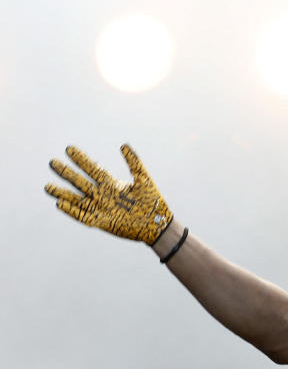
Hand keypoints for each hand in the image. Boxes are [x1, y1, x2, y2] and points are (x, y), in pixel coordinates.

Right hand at [45, 144, 171, 244]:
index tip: (69, 149)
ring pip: (77, 199)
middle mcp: (103, 195)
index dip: (82, 160)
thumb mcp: (143, 179)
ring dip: (63, 193)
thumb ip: (134, 163)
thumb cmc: (153, 202)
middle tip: (53, 162)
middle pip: (81, 182)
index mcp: (112, 184)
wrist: (158, 224)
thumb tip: (123, 145)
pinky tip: (59, 204)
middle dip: (67, 173)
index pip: (93, 169)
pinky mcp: (102, 222)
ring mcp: (101, 209)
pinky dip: (72, 211)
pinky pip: (83, 216)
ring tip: (48, 187)